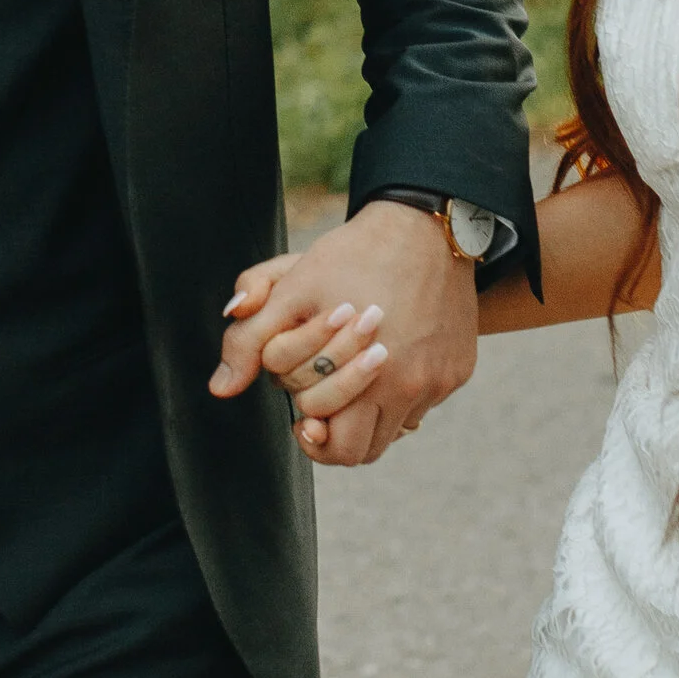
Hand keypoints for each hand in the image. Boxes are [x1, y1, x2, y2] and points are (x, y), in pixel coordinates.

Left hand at [210, 199, 476, 465]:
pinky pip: (423, 404)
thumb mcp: (291, 290)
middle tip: (320, 412)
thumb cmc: (352, 255)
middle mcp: (408, 387)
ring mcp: (438, 381)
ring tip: (349, 384)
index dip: (308, 431)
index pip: (329, 440)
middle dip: (336, 435)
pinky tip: (387, 359)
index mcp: (366, 375)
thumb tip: (220, 389)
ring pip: (395, 431)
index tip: (302, 417)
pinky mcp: (458, 370)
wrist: (425, 227)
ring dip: (369, 416)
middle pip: (363, 450)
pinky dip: (401, 394)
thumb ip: (249, 340)